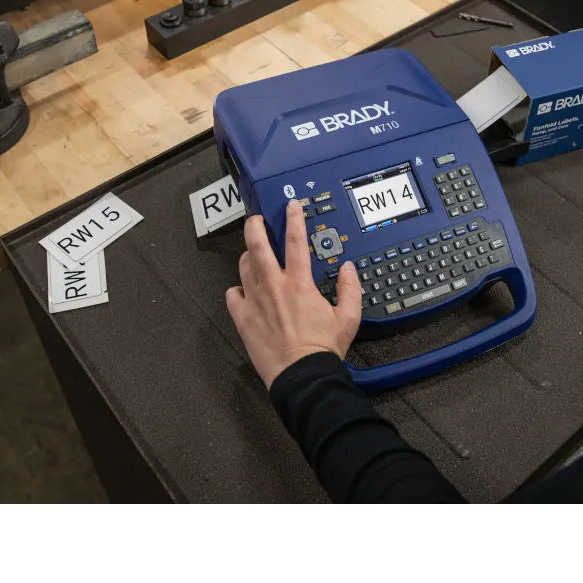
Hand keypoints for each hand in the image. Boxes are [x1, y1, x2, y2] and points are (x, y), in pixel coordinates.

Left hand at [226, 199, 361, 387]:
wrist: (302, 376)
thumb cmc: (323, 349)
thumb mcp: (348, 318)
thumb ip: (350, 289)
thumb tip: (348, 269)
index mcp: (299, 283)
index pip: (296, 240)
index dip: (294, 218)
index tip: (291, 206)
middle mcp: (274, 286)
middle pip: (257, 244)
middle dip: (255, 226)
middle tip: (257, 220)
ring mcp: (255, 301)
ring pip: (244, 266)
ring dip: (248, 257)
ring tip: (253, 256)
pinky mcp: (243, 318)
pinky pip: (232, 295)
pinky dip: (236, 290)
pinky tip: (243, 292)